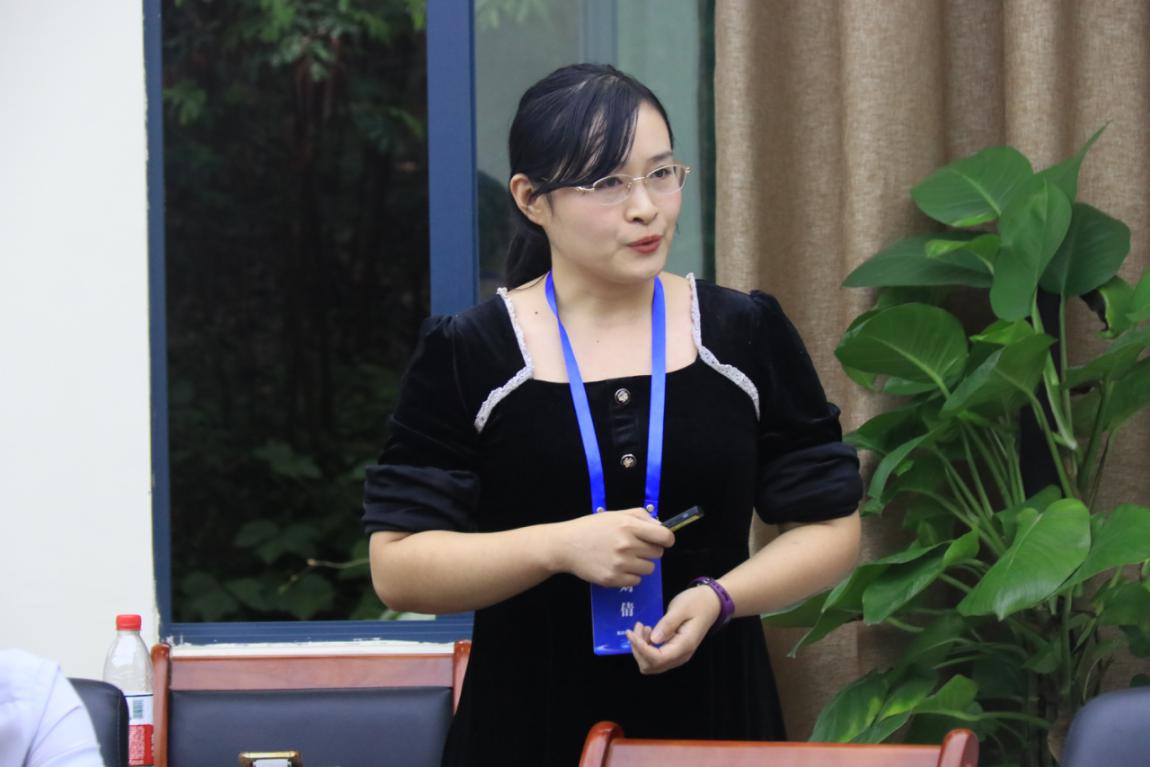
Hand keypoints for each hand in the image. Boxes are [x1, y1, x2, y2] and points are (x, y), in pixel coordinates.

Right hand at [551, 508, 674, 587]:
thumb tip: (661, 528)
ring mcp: (620, 564)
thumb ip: (641, 517)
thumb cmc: (592, 528)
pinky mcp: (613, 579)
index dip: (666, 539)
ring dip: (641, 564)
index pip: (665, 537)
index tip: (662, 541)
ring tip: (625, 557)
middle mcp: (627, 545)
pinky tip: (618, 567)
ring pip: (649, 569)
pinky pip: (636, 581)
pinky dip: (630, 576)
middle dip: (650, 550)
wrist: (566, 545)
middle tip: (635, 547)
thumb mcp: (616, 514)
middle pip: (658, 554)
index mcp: (629, 526)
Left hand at [625, 583, 721, 673]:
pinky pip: (655, 657)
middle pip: (650, 665)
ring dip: (641, 648)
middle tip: (639, 626)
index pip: (656, 658)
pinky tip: (648, 631)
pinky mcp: (673, 651)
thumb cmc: (697, 603)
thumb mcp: (681, 608)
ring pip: (650, 664)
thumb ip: (667, 624)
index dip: (640, 648)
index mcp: (684, 646)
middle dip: (638, 648)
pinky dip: (646, 647)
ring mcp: (677, 655)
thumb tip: (653, 639)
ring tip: (643, 627)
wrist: (711, 603)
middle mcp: (680, 656)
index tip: (630, 632)